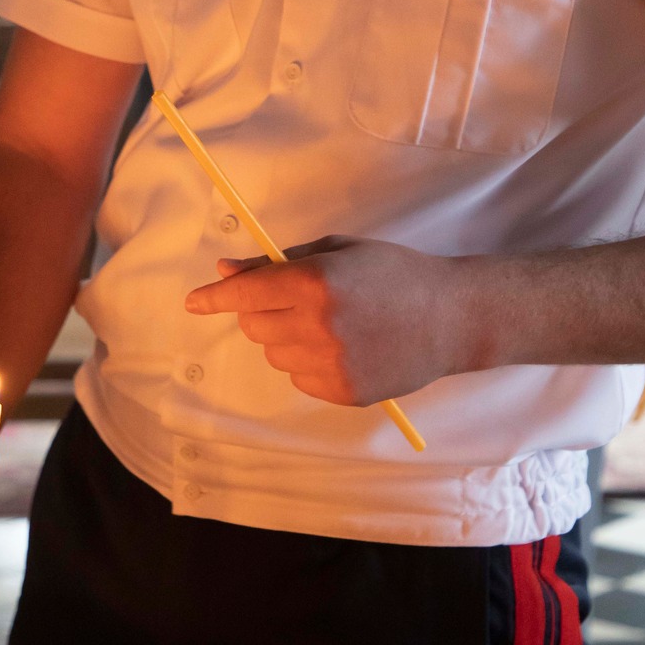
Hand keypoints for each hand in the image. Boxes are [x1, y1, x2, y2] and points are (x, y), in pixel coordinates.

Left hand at [185, 236, 466, 404]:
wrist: (450, 317)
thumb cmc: (393, 273)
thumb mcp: (339, 251)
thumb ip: (280, 262)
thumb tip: (229, 271)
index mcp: (314, 282)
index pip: (247, 293)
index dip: (215, 297)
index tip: (194, 301)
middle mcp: (316, 326)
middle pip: (254, 326)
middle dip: (262, 311)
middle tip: (295, 300)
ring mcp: (329, 364)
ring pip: (274, 355)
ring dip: (286, 338)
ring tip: (329, 324)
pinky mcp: (342, 393)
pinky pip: (299, 378)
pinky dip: (308, 363)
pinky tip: (344, 347)